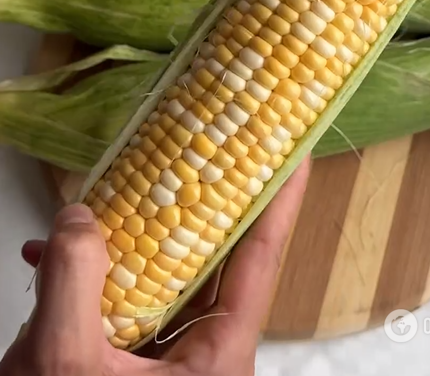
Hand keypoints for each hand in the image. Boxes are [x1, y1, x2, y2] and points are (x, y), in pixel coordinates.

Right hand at [0, 158, 309, 375]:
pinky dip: (97, 278)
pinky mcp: (137, 361)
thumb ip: (74, 282)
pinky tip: (56, 261)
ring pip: (166, 276)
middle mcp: (203, 354)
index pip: (260, 260)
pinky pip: (130, 301)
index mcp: (217, 359)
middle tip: (204, 152)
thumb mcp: (67, 364)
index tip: (295, 155)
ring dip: (133, 239)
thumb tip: (78, 218)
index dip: (280, 202)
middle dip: (199, 203)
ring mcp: (170, 359)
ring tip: (111, 200)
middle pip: (214, 259)